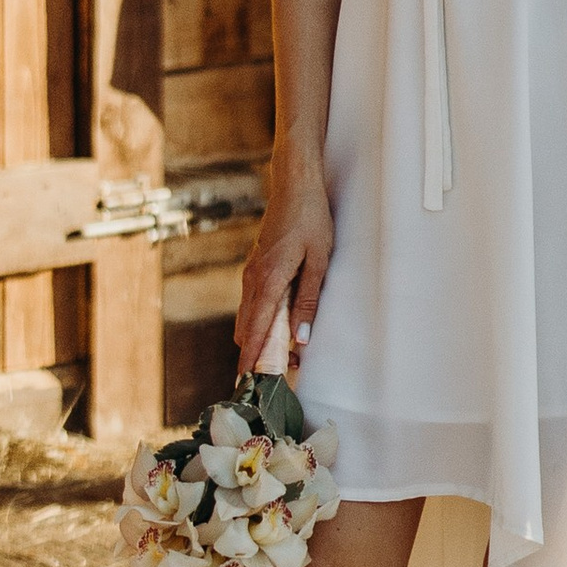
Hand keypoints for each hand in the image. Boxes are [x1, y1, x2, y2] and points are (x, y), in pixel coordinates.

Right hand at [236, 147, 333, 377]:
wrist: (294, 184)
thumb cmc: (311, 218)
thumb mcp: (319, 260)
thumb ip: (308, 301)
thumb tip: (300, 340)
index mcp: (268, 280)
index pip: (255, 330)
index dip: (252, 358)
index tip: (246, 382)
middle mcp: (253, 279)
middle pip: (246, 328)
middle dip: (256, 354)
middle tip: (273, 376)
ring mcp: (251, 272)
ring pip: (247, 316)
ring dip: (259, 337)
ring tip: (280, 358)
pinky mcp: (255, 266)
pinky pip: (252, 302)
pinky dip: (259, 320)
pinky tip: (277, 327)